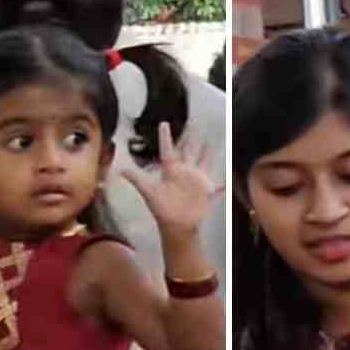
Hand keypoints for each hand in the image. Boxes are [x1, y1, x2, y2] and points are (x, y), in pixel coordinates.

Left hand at [118, 122, 222, 237]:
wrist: (176, 227)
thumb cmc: (162, 210)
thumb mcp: (149, 192)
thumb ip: (137, 179)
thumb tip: (120, 170)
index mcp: (171, 171)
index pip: (168, 150)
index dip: (166, 137)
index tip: (164, 124)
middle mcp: (184, 172)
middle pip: (189, 151)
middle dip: (192, 137)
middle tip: (196, 123)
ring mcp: (196, 181)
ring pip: (204, 161)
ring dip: (208, 152)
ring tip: (212, 139)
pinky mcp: (206, 191)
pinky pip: (218, 186)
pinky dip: (224, 184)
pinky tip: (230, 179)